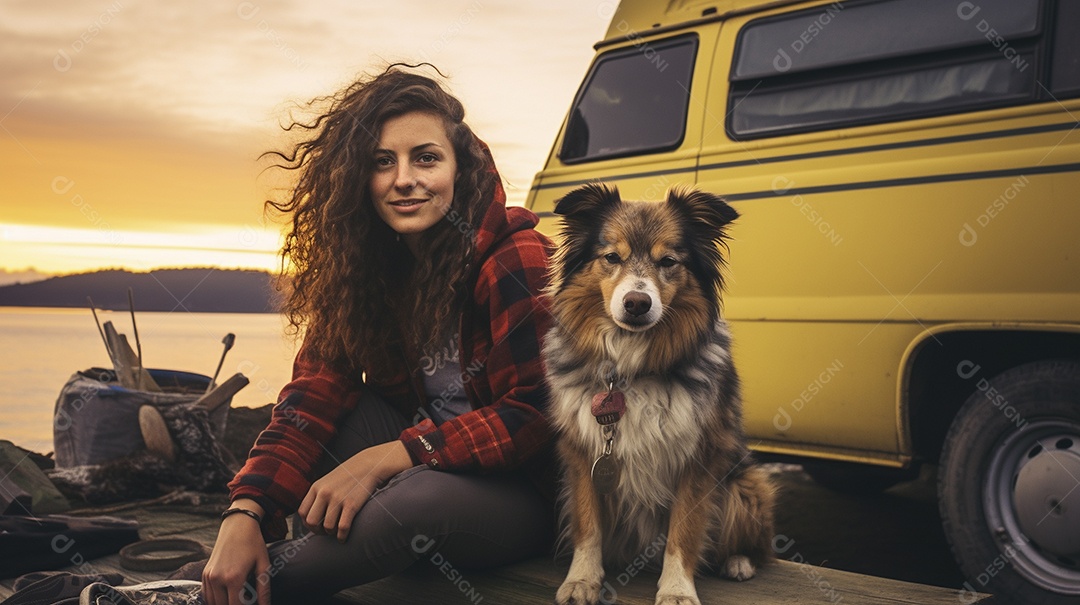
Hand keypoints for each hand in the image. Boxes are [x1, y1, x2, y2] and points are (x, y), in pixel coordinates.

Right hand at [203, 499, 270, 604]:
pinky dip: (215, 599)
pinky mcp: (205, 573)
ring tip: (239, 596)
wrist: (238, 525)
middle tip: (246, 599)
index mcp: (234, 578)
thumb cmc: (253, 543)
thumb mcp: (263, 565)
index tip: (253, 604)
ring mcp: (209, 576)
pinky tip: (227, 595)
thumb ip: (264, 589)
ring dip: (225, 603)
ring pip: (213, 603)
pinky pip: (206, 595)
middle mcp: (218, 578)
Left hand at [298, 440, 413, 541]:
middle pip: (312, 522)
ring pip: (327, 527)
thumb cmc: (349, 475)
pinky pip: (342, 527)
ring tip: (337, 532)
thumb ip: (318, 495)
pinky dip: (342, 536)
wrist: (369, 465)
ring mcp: (338, 499)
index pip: (302, 512)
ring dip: (332, 533)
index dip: (307, 523)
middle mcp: (325, 493)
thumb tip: (311, 517)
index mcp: (316, 487)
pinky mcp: (352, 504)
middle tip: (325, 532)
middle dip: (317, 531)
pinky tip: (343, 537)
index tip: (315, 526)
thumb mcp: (328, 481)